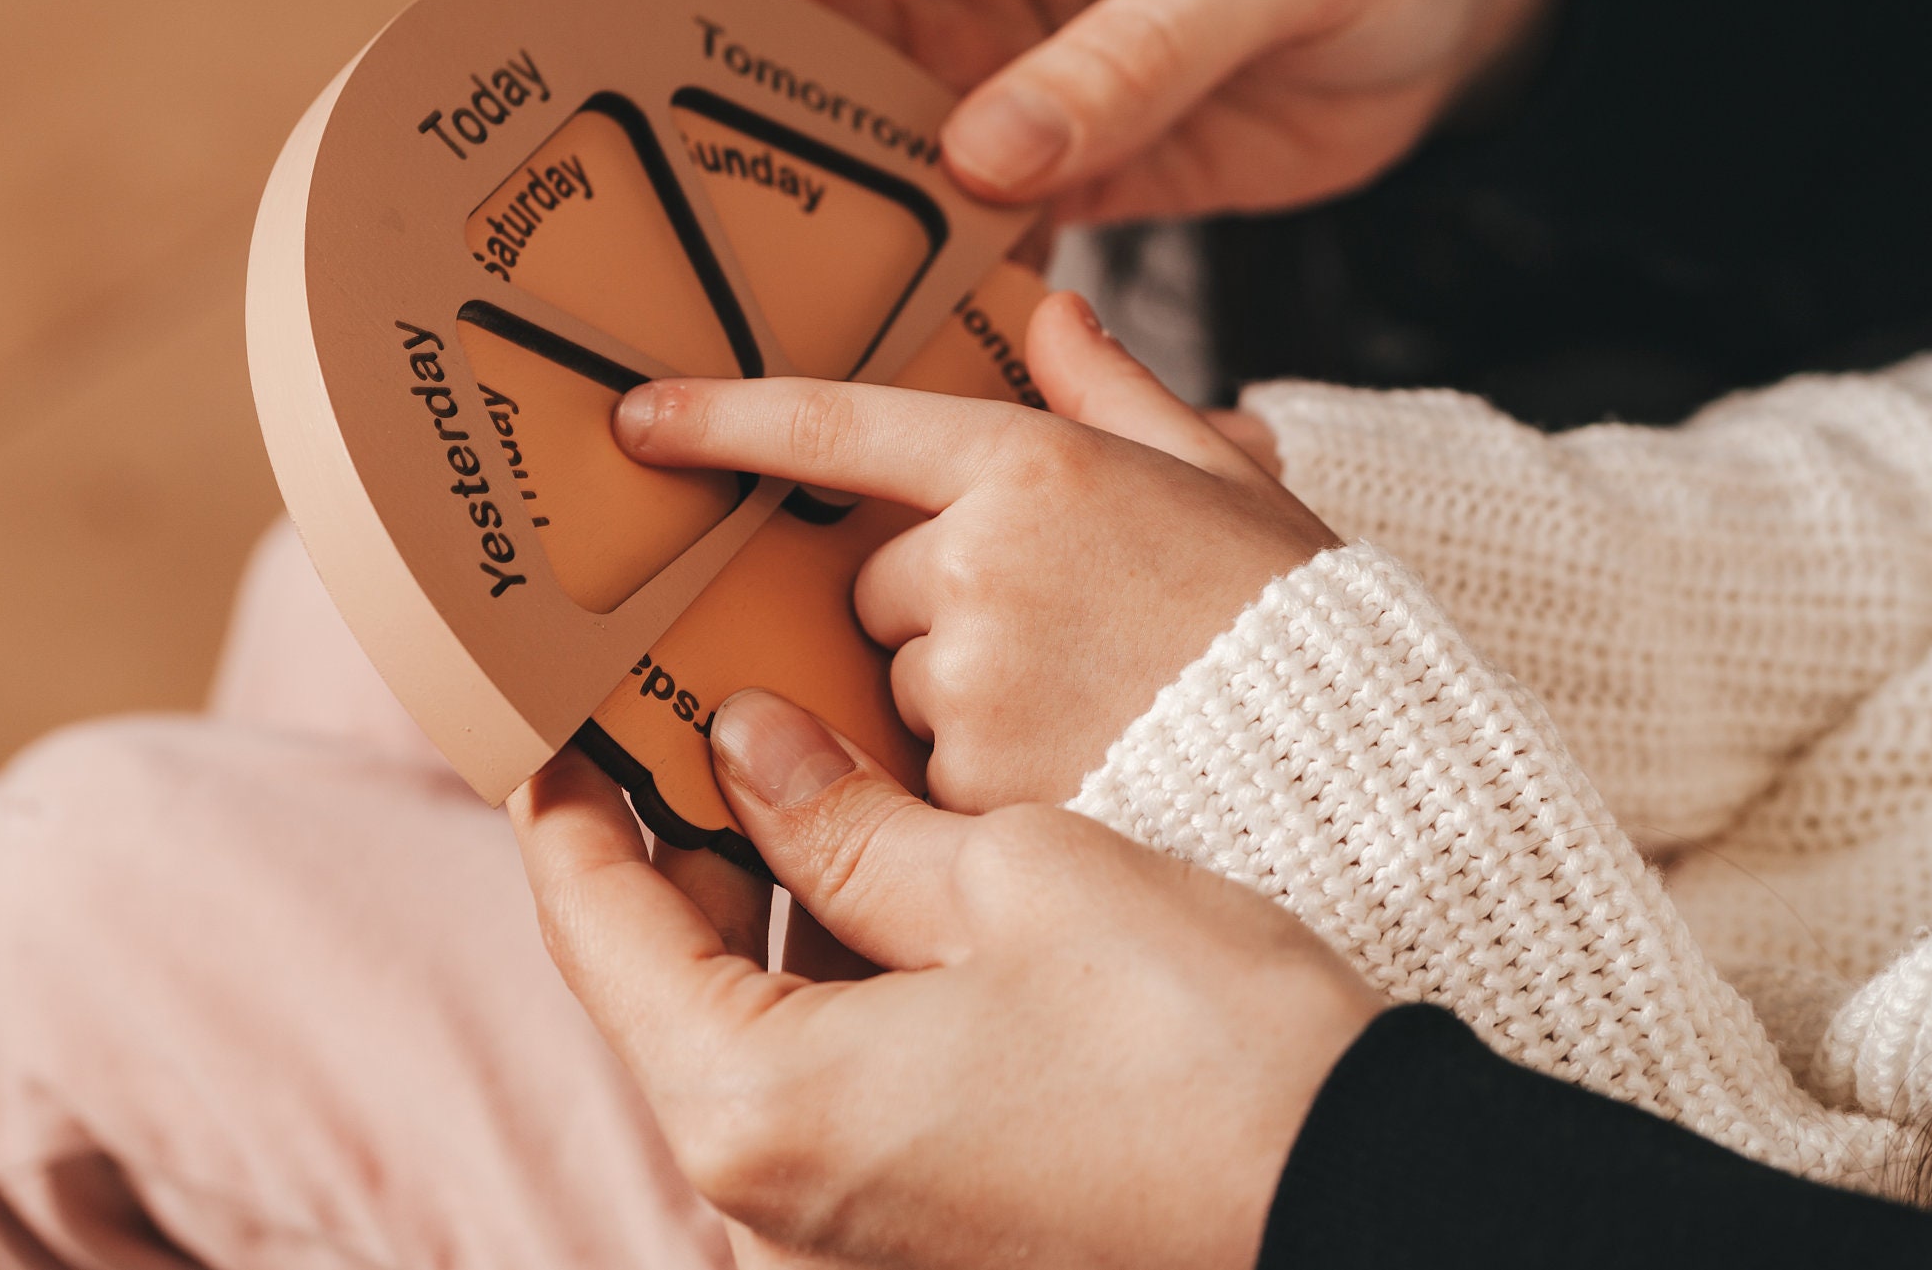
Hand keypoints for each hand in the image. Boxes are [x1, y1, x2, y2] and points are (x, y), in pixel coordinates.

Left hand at [511, 692, 1383, 1269]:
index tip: (557, 719)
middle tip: (673, 714)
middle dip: (668, 847)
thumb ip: (844, 819)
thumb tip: (747, 745)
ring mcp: (840, 1229)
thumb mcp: (1010, 878)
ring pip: (742, 1035)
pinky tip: (864, 878)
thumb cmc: (1201, 1050)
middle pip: (659, 987)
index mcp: (754, 1110)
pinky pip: (819, 1087)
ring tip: (769, 770)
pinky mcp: (914, 1232)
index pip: (596, 928)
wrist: (1374, 1210)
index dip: (570, 808)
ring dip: (749, 913)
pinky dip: (821, 984)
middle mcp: (768, 1198)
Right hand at [589, 0, 1556, 221]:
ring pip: (835, 141)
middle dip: (675, 106)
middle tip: (564, 195)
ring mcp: (985, 59)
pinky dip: (881, 278)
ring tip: (670, 300)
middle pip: (776, 30)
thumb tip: (981, 157)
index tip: (563, 18)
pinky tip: (827, 350)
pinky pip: (928, 220)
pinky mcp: (1036, 155)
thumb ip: (1135, 51)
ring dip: (768, 214)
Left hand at [617, 290, 1335, 809]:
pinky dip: (973, 784)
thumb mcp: (1222, 486)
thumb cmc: (1294, 630)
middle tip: (1064, 639)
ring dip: (956, 700)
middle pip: (874, 582)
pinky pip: (921, 778)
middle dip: (934, 609)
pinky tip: (1071, 776)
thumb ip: (1121, 395)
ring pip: (897, 683)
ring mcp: (967, 677)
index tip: (634, 418)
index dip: (723, 419)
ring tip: (1088, 712)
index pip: (838, 429)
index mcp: (1035, 466)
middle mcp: (981, 561)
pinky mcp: (967, 785)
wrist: (1361, 782)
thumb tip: (1052, 311)